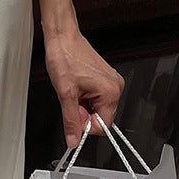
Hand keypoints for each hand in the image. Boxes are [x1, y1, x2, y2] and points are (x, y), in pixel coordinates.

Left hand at [43, 30, 124, 149]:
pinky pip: (95, 97)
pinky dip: (84, 96)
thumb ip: (71, 120)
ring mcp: (111, 82)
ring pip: (96, 108)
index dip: (85, 125)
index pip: (103, 126)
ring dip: (82, 104)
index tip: (74, 114)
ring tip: (72, 89)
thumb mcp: (65, 94)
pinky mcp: (104, 78)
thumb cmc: (64, 57)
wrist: (62, 37)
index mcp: (111, 92)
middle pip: (100, 117)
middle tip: (71, 98)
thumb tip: (73, 140)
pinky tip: (76, 85)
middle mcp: (115, 87)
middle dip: (83, 114)